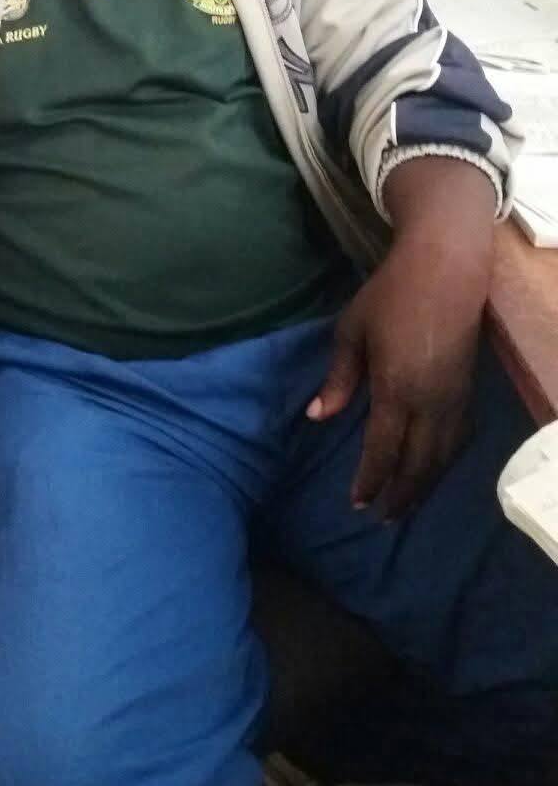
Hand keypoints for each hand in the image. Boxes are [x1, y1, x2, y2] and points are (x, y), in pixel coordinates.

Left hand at [307, 160, 495, 518]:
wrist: (446, 267)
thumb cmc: (390, 294)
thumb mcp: (351, 331)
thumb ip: (338, 378)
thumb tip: (318, 416)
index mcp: (397, 389)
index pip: (383, 450)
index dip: (371, 481)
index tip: (357, 502)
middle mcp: (431, 402)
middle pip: (417, 464)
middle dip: (399, 495)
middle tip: (381, 518)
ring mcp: (454, 397)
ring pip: (442, 457)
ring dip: (423, 485)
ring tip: (405, 504)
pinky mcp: (468, 389)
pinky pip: (459, 439)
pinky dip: (444, 462)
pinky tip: (433, 468)